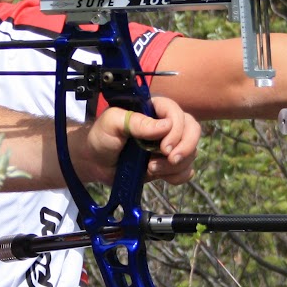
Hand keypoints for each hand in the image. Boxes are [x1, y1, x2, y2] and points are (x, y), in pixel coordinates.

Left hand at [84, 95, 200, 184]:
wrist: (94, 162)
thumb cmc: (101, 137)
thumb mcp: (113, 123)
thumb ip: (136, 121)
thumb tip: (165, 126)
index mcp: (154, 109)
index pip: (177, 113)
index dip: (176, 130)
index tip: (163, 147)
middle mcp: (165, 126)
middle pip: (193, 130)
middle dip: (185, 147)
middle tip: (170, 159)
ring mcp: (168, 146)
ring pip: (190, 153)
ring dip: (174, 165)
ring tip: (151, 168)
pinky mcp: (167, 165)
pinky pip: (186, 170)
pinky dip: (178, 176)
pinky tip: (158, 175)